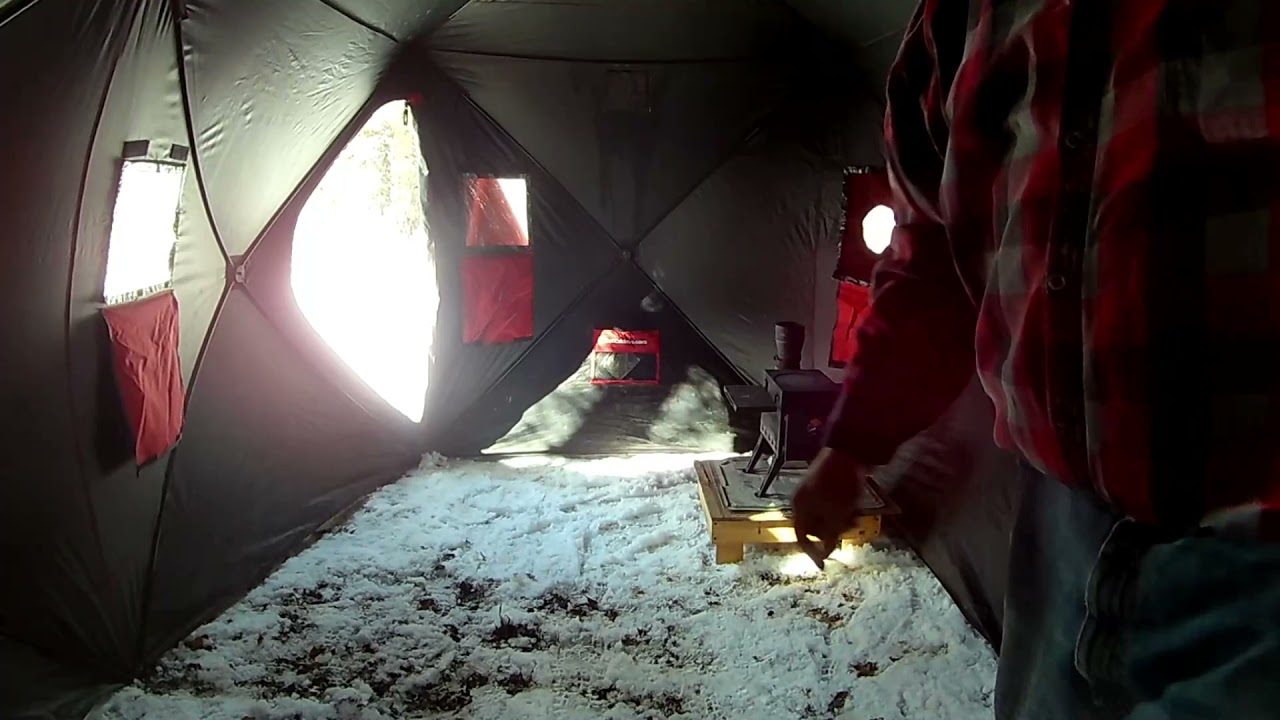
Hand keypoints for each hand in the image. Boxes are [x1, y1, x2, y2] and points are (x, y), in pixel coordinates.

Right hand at [792, 448, 869, 567]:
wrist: (848, 452)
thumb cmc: (839, 486)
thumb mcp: (836, 515)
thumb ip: (830, 536)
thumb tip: (825, 553)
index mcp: (800, 507)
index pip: (801, 537)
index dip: (811, 552)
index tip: (823, 565)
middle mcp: (803, 500)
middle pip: (815, 527)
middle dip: (831, 532)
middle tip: (848, 529)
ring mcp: (814, 491)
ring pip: (825, 516)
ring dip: (839, 521)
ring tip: (855, 517)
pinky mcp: (826, 484)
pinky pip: (831, 504)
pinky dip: (841, 510)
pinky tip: (854, 506)